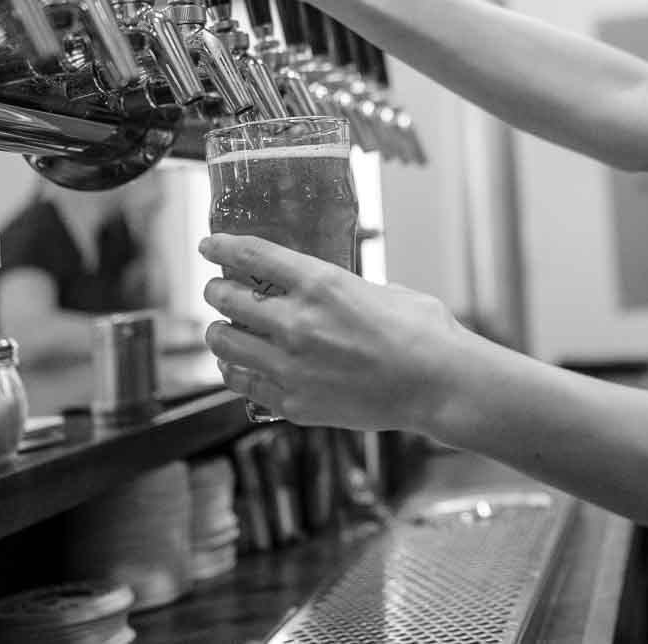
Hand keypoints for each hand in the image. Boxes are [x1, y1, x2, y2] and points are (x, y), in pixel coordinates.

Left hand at [200, 233, 469, 431]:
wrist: (438, 385)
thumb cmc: (423, 332)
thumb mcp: (384, 290)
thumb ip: (344, 289)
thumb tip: (327, 291)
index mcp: (322, 284)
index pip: (251, 255)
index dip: (222, 246)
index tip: (209, 245)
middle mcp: (297, 323)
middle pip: (227, 299)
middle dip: (216, 291)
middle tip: (219, 290)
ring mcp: (291, 366)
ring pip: (224, 344)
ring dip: (220, 332)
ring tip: (225, 331)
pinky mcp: (294, 402)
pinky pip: (243, 383)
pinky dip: (235, 371)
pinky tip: (239, 367)